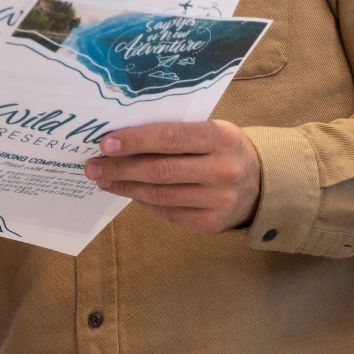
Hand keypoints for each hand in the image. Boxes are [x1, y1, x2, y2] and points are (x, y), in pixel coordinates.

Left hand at [85, 120, 261, 233]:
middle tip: (92, 165)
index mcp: (221, 137)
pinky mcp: (211, 223)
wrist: (260, 184)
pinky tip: (126, 190)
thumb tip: (120, 137)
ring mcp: (219, 200)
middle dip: (120, 167)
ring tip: (102, 178)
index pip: (170, 137)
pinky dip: (142, 201)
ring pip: (159, 194)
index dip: (135, 140)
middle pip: (160, 170)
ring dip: (125, 186)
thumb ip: (175, 131)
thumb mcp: (210, 130)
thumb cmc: (221, 149)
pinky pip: (167, 211)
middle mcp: (223, 169)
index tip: (105, 143)